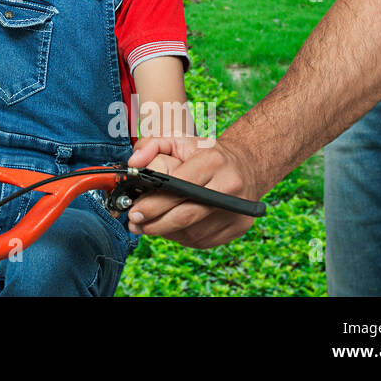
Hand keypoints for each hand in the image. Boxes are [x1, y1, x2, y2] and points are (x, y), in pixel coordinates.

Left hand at [124, 135, 264, 248]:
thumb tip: (133, 163)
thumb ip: (151, 145)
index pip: (179, 187)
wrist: (246, 166)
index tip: (134, 210)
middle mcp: (228, 187)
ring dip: (166, 231)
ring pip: (192, 231)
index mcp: (213, 162)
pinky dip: (182, 236)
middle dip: (155, 222)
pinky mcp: (238, 227)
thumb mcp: (180, 140)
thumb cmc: (207, 154)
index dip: (154, 203)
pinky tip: (172, 226)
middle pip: (186, 215)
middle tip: (135, 223)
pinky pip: (202, 240)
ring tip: (149, 224)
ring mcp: (236, 210)